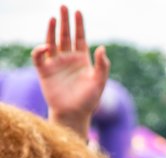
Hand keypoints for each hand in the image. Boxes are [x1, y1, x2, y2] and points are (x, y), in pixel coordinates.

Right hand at [31, 5, 109, 138]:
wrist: (75, 114)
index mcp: (82, 60)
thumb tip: (102, 47)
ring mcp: (56, 64)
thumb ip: (102, 65)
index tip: (78, 12)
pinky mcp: (44, 71)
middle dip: (65, 21)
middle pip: (65, 36)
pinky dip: (40, 50)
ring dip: (52, 30)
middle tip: (63, 6)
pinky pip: (39, 57)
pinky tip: (46, 46)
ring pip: (52, 42)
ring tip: (54, 18)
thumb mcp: (99, 82)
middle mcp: (68, 59)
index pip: (80, 38)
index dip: (79, 25)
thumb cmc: (89, 100)